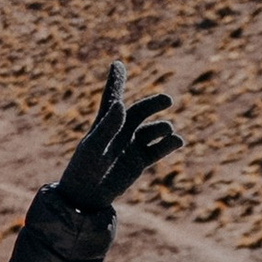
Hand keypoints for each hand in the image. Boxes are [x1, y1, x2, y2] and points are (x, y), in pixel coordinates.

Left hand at [56, 63, 180, 211]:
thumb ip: (108, 127)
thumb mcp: (94, 148)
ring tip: (168, 130)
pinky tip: (177, 141)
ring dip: (163, 128)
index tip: (117, 64)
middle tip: (167, 100)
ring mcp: (131, 146)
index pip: (112, 97)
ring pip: (152, 131)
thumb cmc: (84, 170)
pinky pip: (158, 149)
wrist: (86, 197)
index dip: (116, 81)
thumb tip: (123, 105)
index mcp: (104, 123)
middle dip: (154, 104)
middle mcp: (120, 131)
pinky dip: (169, 144)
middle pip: (140, 112)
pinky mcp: (140, 161)